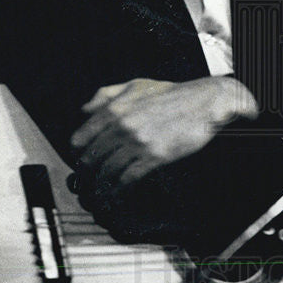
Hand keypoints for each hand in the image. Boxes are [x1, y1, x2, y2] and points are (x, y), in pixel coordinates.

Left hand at [70, 76, 257, 202]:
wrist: (205, 102)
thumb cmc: (173, 93)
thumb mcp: (136, 85)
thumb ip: (106, 94)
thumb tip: (85, 110)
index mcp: (115, 109)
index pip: (82, 138)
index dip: (77, 153)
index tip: (80, 161)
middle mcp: (123, 126)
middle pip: (92, 158)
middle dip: (87, 173)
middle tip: (87, 180)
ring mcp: (138, 142)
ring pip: (107, 171)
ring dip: (100, 185)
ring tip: (99, 193)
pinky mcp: (155, 156)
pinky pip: (128, 179)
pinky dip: (118, 191)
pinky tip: (116, 196)